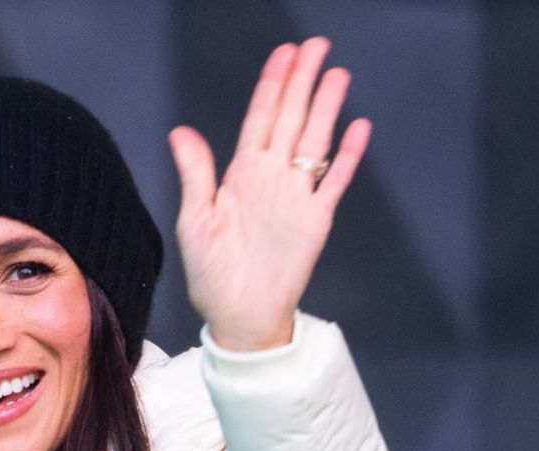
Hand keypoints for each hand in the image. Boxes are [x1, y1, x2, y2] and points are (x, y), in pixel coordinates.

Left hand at [169, 37, 370, 350]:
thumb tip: (181, 132)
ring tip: (336, 74)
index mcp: (241, 176)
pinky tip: (358, 128)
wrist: (239, 317)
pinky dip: (348, 156)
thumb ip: (195, 174)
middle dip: (303, 81)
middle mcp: (271, 179)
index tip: (283, 55)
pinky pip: (335, 182)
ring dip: (326, 108)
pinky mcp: (316, 220)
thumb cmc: (212, 275)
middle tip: (316, 45)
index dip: (272, 86)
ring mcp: (296, 197)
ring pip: (315, 141)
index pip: (260, 119)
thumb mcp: (195, 221)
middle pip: (290, 119)